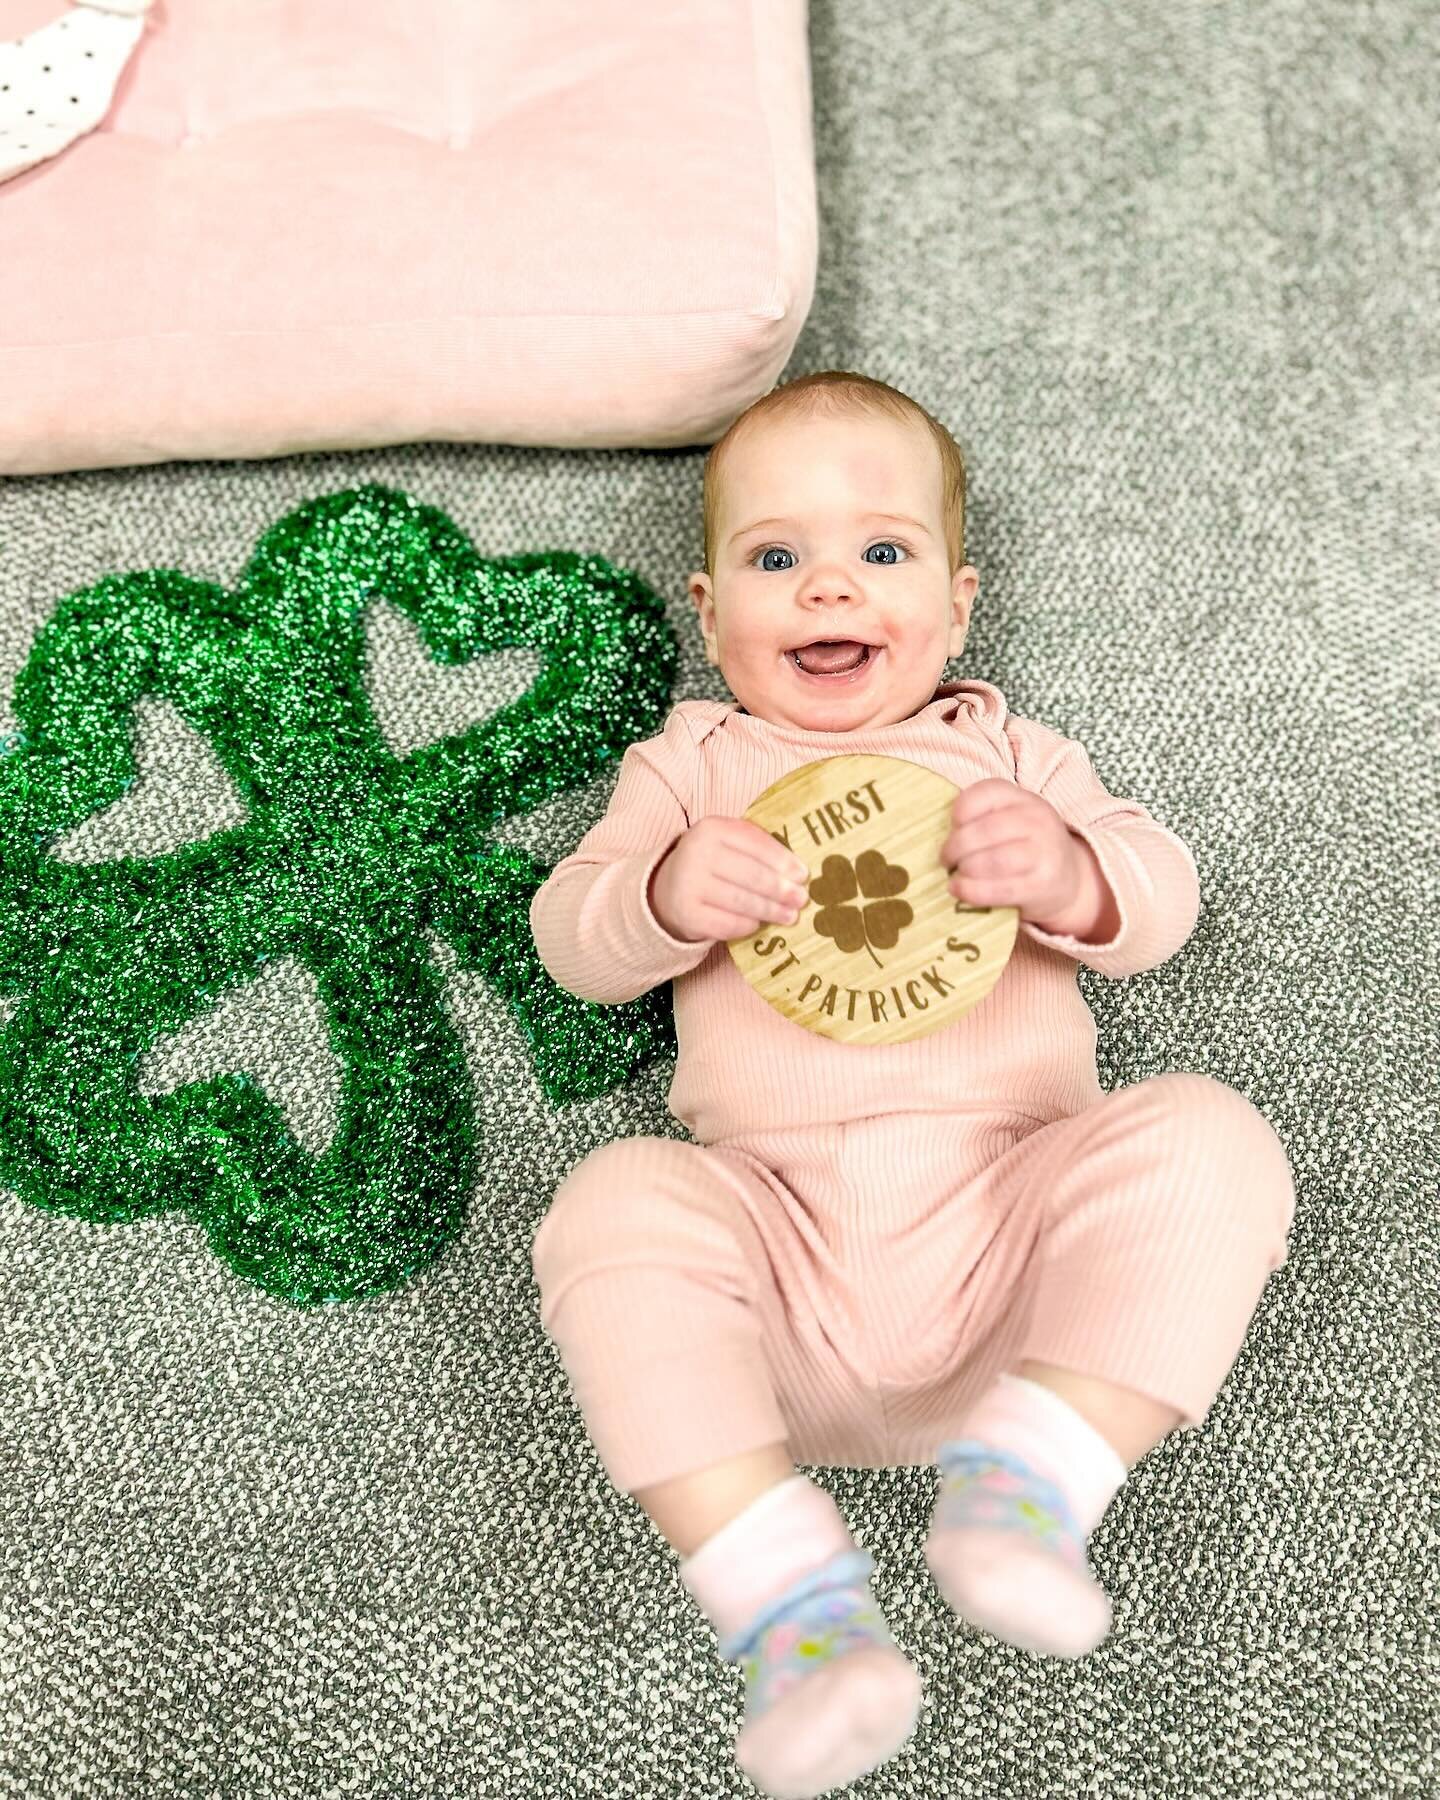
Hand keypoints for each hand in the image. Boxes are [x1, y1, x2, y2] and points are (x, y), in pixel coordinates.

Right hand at [649, 816, 810, 942]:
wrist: (668, 889)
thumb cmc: (712, 863)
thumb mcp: (728, 843)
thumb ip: (758, 848)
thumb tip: (798, 871)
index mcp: (712, 828)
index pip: (755, 844)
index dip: (782, 860)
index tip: (803, 875)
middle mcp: (697, 853)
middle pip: (751, 875)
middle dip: (780, 889)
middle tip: (802, 899)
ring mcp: (688, 885)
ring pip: (741, 901)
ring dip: (770, 910)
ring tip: (790, 916)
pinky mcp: (687, 914)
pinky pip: (726, 923)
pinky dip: (747, 925)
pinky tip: (759, 925)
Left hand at [941, 779, 1089, 927]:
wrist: (1069, 880)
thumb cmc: (1024, 847)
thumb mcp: (1010, 821)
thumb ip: (980, 819)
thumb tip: (939, 835)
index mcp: (1023, 798)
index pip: (986, 793)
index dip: (960, 811)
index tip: (951, 827)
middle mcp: (1038, 820)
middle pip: (984, 831)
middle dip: (955, 847)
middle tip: (945, 859)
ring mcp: (1044, 853)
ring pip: (992, 861)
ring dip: (963, 869)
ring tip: (954, 875)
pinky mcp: (1042, 885)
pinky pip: (999, 889)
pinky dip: (971, 891)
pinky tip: (959, 889)